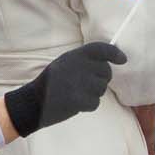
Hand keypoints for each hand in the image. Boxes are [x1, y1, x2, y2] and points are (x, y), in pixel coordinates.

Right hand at [3, 42, 126, 136]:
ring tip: (77, 94)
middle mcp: (76, 66)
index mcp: (73, 56)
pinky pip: (95, 103)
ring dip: (94, 94)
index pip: (100, 49)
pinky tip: (75, 104)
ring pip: (101, 89)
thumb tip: (109, 60)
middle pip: (105, 71)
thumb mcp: (63, 64)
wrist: (32, 103)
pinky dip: (88, 106)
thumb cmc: (50, 84)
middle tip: (87, 85)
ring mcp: (77, 82)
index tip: (123, 59)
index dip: (114, 53)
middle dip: (101, 80)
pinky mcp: (77, 99)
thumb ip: (83, 61)